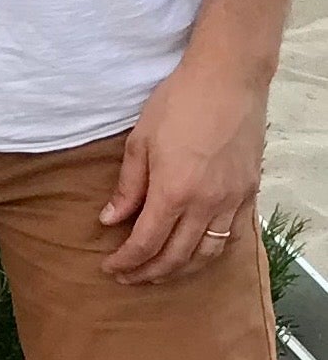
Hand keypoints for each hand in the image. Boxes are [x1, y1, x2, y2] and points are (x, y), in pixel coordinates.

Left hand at [99, 48, 267, 284]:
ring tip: (158, 273)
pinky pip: (230, 237)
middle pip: (177, 256)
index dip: (127, 260)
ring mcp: (232, 202)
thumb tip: (109, 219)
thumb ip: (128, 186)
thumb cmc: (177, 103)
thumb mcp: (140, 141)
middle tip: (129, 278)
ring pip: (207, 254)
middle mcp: (207, 204)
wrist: (228, 82)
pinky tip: (195, 253)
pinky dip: (210, 252)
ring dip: (181, 269)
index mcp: (175, 191)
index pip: (147, 242)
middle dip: (150, 273)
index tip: (110, 267)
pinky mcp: (248, 194)